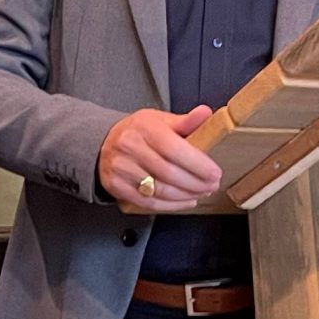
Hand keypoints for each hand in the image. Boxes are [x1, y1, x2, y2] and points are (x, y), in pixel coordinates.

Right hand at [98, 105, 220, 213]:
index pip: (174, 149)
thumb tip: (206, 113)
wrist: (104, 143)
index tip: (215, 173)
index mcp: (144, 128)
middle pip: (169, 173)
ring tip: (201, 192)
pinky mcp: (116, 186)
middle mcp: (129, 147)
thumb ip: (185, 121)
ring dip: (186, 195)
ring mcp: (121, 168)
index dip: (198, 165)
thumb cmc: (138, 132)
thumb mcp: (160, 120)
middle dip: (196, 183)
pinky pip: (148, 202)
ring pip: (160, 190)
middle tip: (212, 185)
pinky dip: (171, 205)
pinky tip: (186, 201)